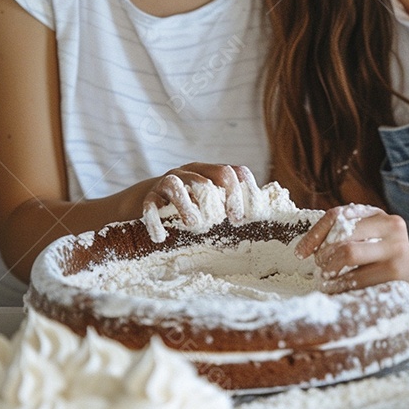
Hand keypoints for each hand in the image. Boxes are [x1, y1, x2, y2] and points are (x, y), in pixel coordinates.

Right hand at [142, 163, 256, 241]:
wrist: (146, 203)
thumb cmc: (187, 208)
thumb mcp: (210, 204)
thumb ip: (229, 207)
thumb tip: (262, 220)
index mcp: (210, 173)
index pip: (234, 171)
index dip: (243, 191)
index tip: (242, 218)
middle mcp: (191, 172)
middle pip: (213, 175)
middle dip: (224, 197)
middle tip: (229, 221)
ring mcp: (168, 181)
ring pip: (178, 184)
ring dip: (187, 205)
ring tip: (193, 224)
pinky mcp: (148, 196)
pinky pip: (151, 203)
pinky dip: (155, 219)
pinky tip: (161, 237)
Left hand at [295, 204, 408, 293]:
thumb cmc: (376, 256)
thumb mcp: (363, 237)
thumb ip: (338, 234)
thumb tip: (303, 249)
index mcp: (379, 214)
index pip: (338, 216)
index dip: (315, 234)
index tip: (301, 252)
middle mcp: (392, 227)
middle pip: (343, 236)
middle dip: (324, 255)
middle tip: (320, 268)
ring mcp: (397, 250)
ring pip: (349, 255)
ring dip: (331, 272)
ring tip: (328, 280)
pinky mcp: (397, 275)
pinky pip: (359, 280)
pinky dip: (342, 286)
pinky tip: (339, 289)